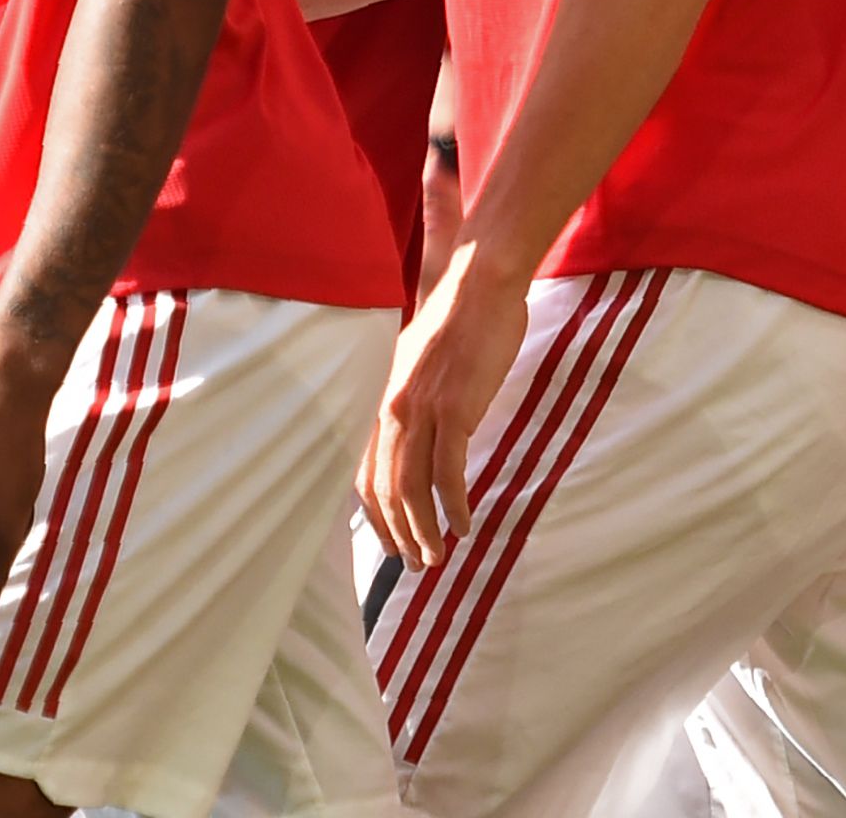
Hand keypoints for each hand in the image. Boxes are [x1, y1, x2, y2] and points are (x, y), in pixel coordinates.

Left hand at [361, 250, 526, 569]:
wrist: (481, 281)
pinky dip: (454, 505)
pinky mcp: (455, 409)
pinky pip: (449, 472)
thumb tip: (416, 429)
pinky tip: (464, 524)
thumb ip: (411, 396)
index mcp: (380, 397)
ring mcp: (422, 409)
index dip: (374, 514)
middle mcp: (391, 407)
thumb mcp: (420, 360)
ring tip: (436, 556)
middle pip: (385, 488)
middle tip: (414, 563)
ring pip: (412, 488)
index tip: (388, 540)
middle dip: (397, 533)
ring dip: (424, 529)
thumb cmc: (459, 315)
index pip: (363, 471)